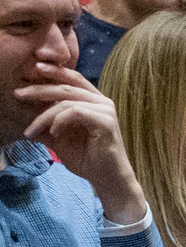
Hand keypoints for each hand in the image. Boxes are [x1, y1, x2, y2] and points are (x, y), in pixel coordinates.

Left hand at [19, 63, 144, 222]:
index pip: (72, 78)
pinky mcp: (106, 121)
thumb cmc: (86, 158)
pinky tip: (52, 133)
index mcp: (93, 101)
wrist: (106, 178)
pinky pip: (75, 112)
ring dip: (43, 115)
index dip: (54, 71)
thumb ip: (46, 122)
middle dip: (39, 88)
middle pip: (66, 86)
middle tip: (18, 93)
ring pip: (67, 100)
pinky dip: (58, 121)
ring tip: (31, 130)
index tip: (32, 68)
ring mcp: (106, 110)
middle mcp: (102, 101)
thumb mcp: (59, 136)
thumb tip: (22, 112)